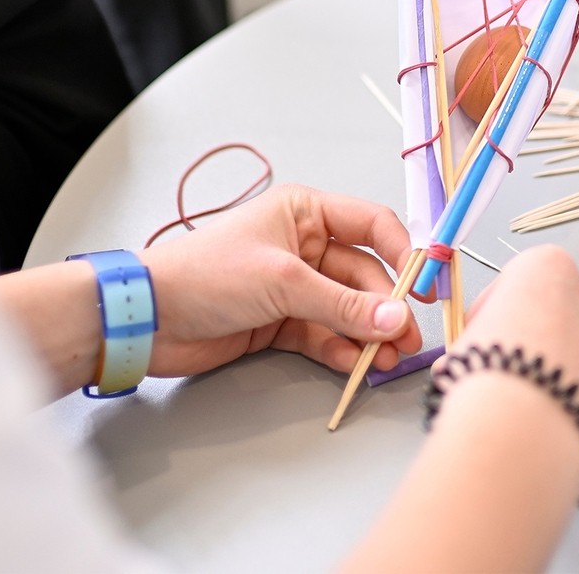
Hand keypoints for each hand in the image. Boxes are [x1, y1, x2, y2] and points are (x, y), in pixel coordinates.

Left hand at [138, 185, 424, 377]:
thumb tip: (395, 319)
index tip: (428, 286)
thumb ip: (343, 304)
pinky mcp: (281, 322)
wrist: (150, 318)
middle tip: (404, 340)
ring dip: (368, 334)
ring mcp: (293, 285)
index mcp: (304, 212)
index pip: (372, 225)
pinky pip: (325, 333)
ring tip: (386, 361)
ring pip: (347, 308)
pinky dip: (341, 349)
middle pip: (364, 274)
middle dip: (386, 308)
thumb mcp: (282, 282)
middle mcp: (303, 244)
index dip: (405, 254)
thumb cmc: (206, 275)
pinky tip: (355, 365)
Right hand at [444, 245, 578, 444]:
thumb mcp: (463, 337)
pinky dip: (573, 405)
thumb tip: (472, 358)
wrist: (518, 428)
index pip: (521, 279)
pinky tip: (546, 422)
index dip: (495, 309)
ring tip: (523, 402)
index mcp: (549, 269)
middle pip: (558, 312)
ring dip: (556, 371)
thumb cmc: (485, 368)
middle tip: (503, 366)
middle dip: (534, 335)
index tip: (481, 333)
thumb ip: (479, 337)